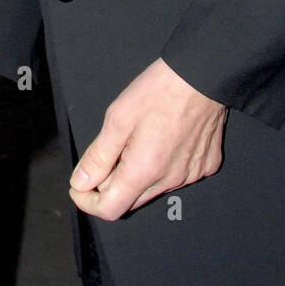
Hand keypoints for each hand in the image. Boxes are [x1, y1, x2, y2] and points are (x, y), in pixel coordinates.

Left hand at [69, 57, 227, 220]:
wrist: (202, 75)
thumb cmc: (158, 91)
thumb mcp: (117, 119)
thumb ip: (98, 156)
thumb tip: (81, 183)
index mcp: (144, 170)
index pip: (111, 209)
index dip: (89, 202)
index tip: (80, 186)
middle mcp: (170, 180)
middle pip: (131, 200)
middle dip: (111, 186)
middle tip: (108, 154)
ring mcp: (190, 175)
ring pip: (153, 189)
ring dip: (138, 175)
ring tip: (138, 140)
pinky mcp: (205, 166)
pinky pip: (176, 176)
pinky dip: (163, 166)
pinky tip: (162, 140)